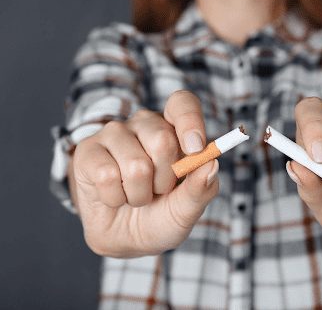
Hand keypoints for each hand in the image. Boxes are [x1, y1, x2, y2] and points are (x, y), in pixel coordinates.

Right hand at [69, 91, 218, 256]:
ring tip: (136, 196)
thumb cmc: (162, 216)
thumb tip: (211, 164)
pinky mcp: (89, 151)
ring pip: (136, 165)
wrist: (126, 239)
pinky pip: (107, 176)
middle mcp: (145, 124)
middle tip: (159, 191)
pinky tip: (114, 197)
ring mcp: (114, 134)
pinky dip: (115, 198)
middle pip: (163, 139)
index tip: (195, 149)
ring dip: (139, 194)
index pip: (183, 104)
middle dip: (165, 180)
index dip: (190, 122)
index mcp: (175, 129)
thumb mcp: (187, 209)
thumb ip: (201, 188)